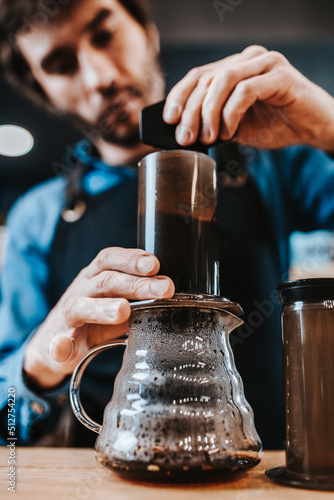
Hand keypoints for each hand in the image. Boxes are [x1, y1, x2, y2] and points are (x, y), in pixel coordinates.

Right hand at [23, 247, 174, 389]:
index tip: (155, 264)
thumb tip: (173, 291)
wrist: (55, 340)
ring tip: (122, 310)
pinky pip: (57, 343)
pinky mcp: (58, 343)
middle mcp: (81, 291)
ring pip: (80, 307)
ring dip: (102, 308)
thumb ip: (138, 295)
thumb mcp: (116, 299)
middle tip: (163, 288)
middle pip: (105, 281)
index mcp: (95, 277)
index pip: (110, 259)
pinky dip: (59, 345)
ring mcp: (68, 316)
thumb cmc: (95, 317)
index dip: (131, 259)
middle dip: (136, 284)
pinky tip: (63, 346)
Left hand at [163, 45, 333, 150]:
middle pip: (206, 79)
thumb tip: (184, 132)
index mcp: (234, 68)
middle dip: (190, 112)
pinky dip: (232, 114)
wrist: (312, 129)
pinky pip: (245, 90)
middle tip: (185, 138)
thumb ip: (212, 123)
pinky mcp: (280, 74)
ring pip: (222, 81)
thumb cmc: (276, 125)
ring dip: (209, 113)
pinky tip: (230, 131)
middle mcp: (247, 59)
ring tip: (209, 137)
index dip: (179, 96)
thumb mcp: (235, 127)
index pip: (198, 75)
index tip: (168, 120)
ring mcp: (264, 63)